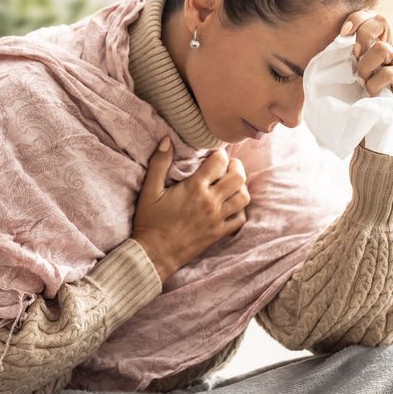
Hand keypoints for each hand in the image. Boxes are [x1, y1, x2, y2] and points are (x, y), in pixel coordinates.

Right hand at [132, 138, 249, 282]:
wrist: (155, 254)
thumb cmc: (150, 221)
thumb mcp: (149, 190)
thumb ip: (159, 163)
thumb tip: (167, 140)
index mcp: (195, 188)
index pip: (219, 161)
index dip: (219, 154)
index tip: (215, 154)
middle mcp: (210, 202)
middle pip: (238, 177)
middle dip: (236, 167)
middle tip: (228, 166)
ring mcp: (217, 218)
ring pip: (243, 197)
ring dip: (240, 187)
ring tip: (232, 184)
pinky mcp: (219, 233)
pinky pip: (240, 219)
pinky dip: (240, 210)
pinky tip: (231, 206)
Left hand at [339, 9, 392, 124]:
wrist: (373, 133)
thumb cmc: (355, 106)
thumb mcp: (342, 79)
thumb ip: (340, 61)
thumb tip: (330, 46)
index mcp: (371, 47)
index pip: (369, 18)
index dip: (357, 18)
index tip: (343, 33)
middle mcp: (388, 51)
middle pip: (382, 20)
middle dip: (363, 34)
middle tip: (355, 56)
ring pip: (383, 48)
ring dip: (366, 68)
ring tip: (363, 85)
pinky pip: (391, 71)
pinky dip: (377, 83)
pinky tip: (374, 95)